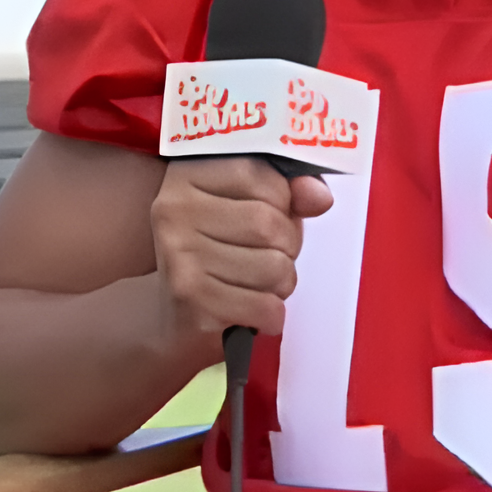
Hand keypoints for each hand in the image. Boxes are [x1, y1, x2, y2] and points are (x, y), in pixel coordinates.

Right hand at [151, 156, 336, 349]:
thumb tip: (319, 198)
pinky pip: (265, 306)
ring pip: (274, 268)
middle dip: (287, 248)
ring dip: (280, 285)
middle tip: (266, 259)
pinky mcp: (190, 299)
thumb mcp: (252, 207)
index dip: (283, 201)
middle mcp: (176, 210)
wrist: (172, 315)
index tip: (270, 217)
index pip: (261, 176)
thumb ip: (289, 193)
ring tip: (257, 286)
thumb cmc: (219, 253)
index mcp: (188, 175)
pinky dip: (271, 316)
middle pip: (270, 224)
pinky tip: (251, 312)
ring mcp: (179, 255)